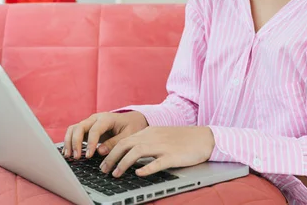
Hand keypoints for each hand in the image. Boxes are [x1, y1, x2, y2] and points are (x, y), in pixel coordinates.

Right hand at [63, 111, 148, 159]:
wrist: (131, 120)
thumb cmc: (131, 127)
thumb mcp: (129, 135)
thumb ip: (115, 142)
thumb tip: (100, 151)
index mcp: (106, 118)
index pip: (94, 130)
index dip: (91, 143)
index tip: (89, 156)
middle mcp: (95, 118)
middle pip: (80, 127)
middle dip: (76, 142)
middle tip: (76, 157)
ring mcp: (89, 122)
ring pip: (74, 129)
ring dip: (69, 142)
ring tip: (69, 156)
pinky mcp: (86, 128)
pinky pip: (74, 132)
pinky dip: (69, 141)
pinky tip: (68, 153)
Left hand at [99, 126, 214, 177]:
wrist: (203, 138)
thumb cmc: (182, 140)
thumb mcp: (160, 137)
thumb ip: (145, 143)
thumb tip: (128, 154)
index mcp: (149, 132)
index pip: (124, 140)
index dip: (111, 151)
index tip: (102, 162)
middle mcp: (153, 137)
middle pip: (125, 145)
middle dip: (111, 158)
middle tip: (103, 170)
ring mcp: (162, 146)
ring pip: (137, 151)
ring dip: (123, 163)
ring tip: (116, 174)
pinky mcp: (173, 156)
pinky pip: (157, 162)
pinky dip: (146, 168)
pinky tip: (139, 174)